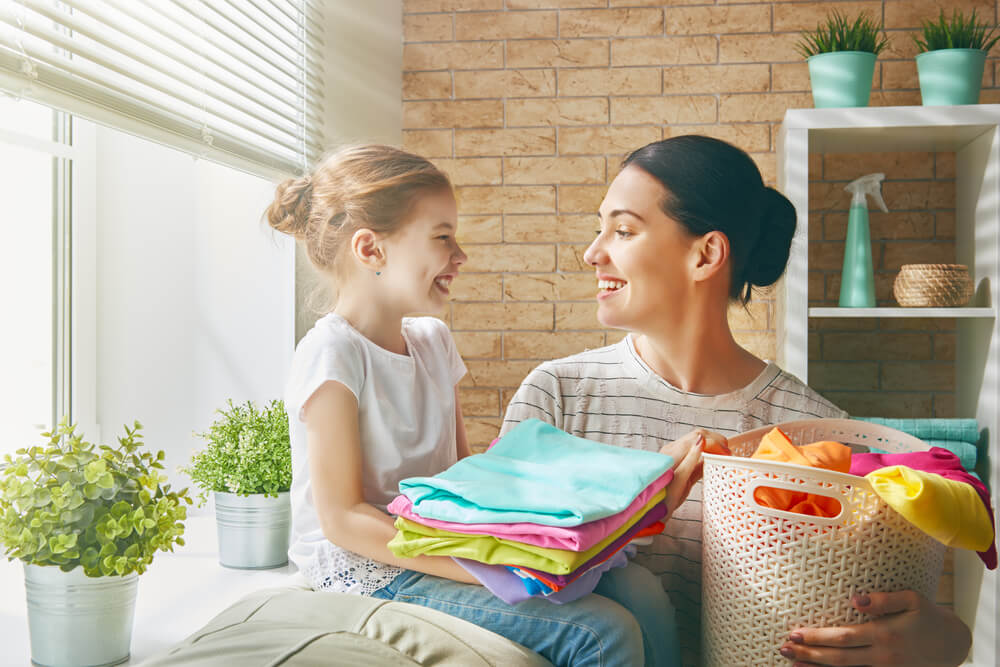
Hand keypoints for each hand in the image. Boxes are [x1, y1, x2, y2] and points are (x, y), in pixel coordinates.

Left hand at [658, 428, 729, 515]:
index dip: (717, 443)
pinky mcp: (675, 459)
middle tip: (729, 453)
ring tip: (723, 455)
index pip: (700, 437)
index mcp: (674, 453)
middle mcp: (672, 449)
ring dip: (712, 444)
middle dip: (716, 440)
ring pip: (696, 440)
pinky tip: (712, 459)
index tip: (728, 454)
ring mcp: (673, 453)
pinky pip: (693, 449)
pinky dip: (705, 451)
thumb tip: (702, 440)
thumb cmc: (663, 498)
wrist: (648, 507)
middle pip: (699, 435)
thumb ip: (691, 460)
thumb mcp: (680, 482)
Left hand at [778, 590, 970, 665]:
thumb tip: (857, 598)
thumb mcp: (912, 600)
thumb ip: (884, 599)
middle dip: (808, 654)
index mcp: (884, 634)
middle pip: (838, 658)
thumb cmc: (928, 616)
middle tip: (783, 648)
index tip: (794, 633)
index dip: (817, 637)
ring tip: (792, 663)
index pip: (843, 637)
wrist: (954, 645)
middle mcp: (882, 656)